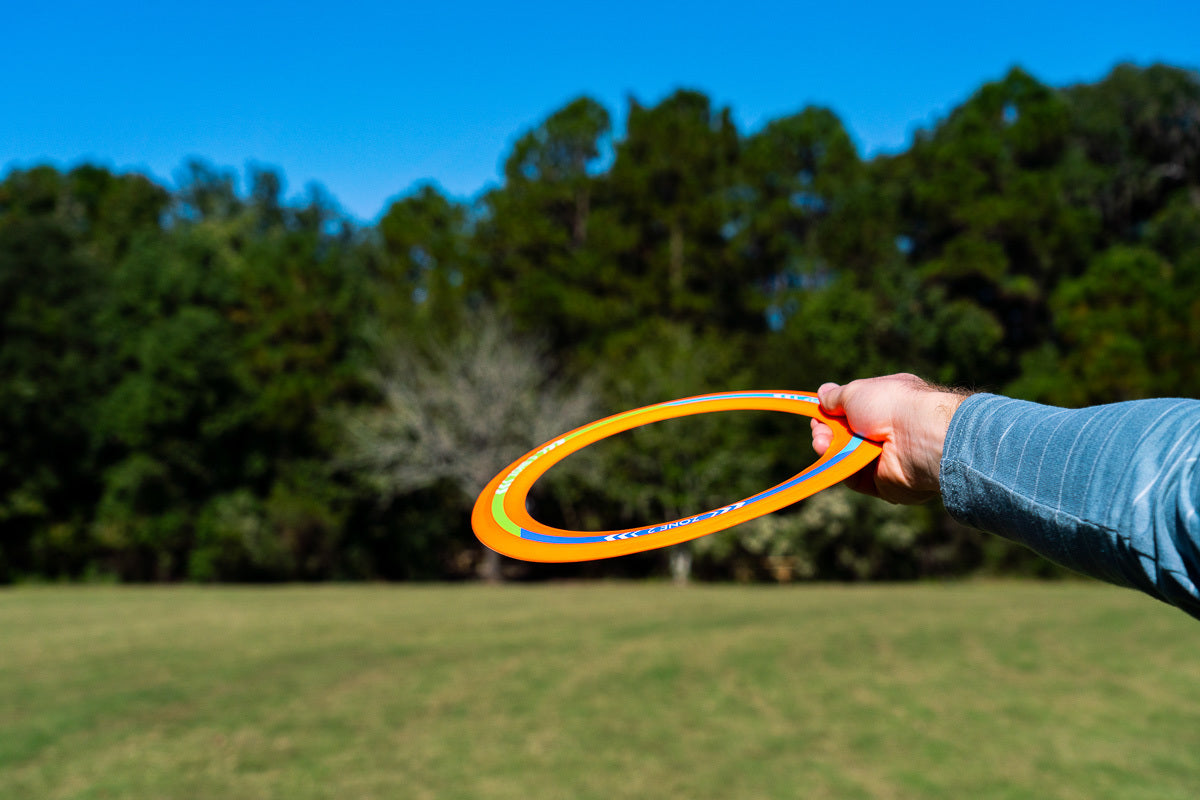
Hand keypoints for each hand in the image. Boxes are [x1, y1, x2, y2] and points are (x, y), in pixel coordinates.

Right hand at [810, 373, 968, 503]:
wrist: (918, 437)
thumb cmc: (890, 406)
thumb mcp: (856, 392)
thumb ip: (836, 397)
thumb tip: (822, 394)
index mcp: (887, 403)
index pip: (855, 409)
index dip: (834, 411)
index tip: (818, 412)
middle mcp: (888, 430)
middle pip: (847, 435)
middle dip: (826, 432)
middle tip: (819, 432)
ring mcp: (885, 458)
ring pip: (847, 457)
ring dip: (829, 449)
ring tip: (821, 444)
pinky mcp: (882, 482)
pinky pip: (854, 477)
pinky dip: (840, 469)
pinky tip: (831, 458)